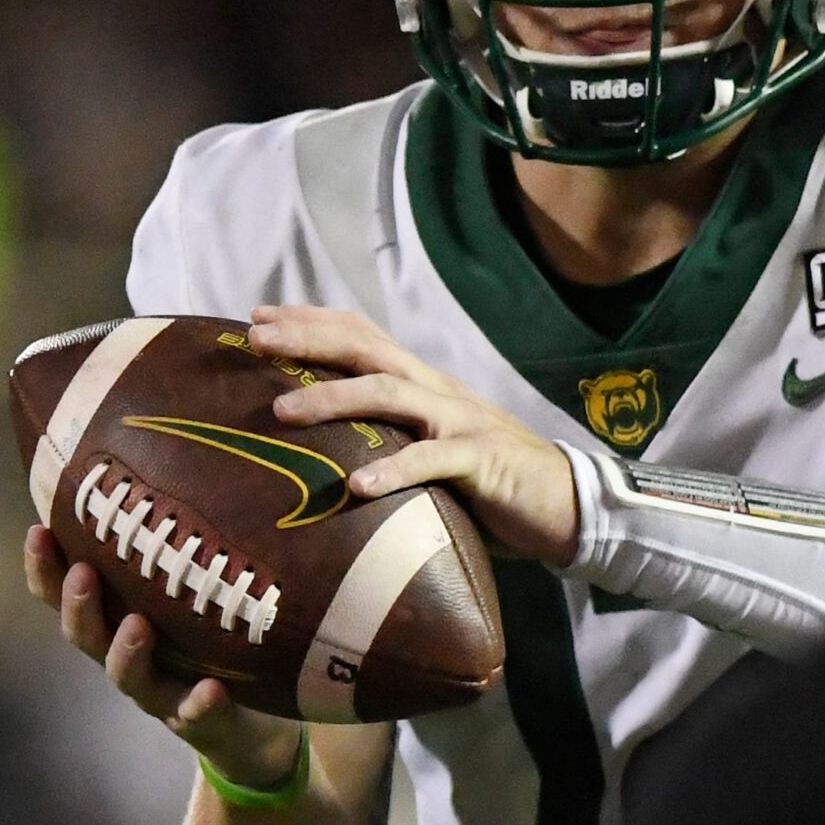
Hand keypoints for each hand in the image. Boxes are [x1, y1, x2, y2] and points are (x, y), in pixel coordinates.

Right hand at [23, 525, 304, 788]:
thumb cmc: (225, 637)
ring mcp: (163, 693)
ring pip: (129, 677)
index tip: (38, 528)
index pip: (68, 590)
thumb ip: (197, 540)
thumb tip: (215, 448)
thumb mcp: (206, 585)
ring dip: (127, 652)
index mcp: (123, 615)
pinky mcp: (204, 722)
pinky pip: (197, 715)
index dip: (46, 566)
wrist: (258, 725)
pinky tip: (212, 689)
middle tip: (82, 572)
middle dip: (77, 603)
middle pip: (85, 633)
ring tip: (137, 626)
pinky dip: (200, 703)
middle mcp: (132, 654)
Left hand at [250, 303, 578, 567]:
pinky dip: (395, 470)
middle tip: (255, 340)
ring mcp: (463, 423)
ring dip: (334, 397)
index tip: (258, 318)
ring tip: (283, 411)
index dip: (313, 322)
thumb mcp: (434, 447)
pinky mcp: (484, 461)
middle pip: (369, 350)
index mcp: (426, 386)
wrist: (568, 506)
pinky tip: (358, 485)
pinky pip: (434, 461)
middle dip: (309, 341)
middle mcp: (441, 392)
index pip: (365, 336)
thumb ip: (392, 436)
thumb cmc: (491, 483)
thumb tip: (324, 448)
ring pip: (393, 394)